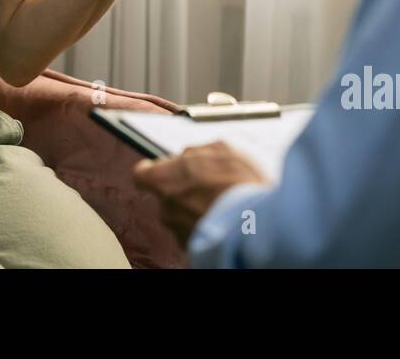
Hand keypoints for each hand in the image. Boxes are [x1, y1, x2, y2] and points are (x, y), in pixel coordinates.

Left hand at [132, 142, 271, 247]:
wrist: (258, 226)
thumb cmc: (241, 186)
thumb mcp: (223, 151)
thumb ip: (198, 151)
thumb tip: (188, 155)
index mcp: (165, 179)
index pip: (141, 175)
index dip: (153, 170)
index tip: (162, 168)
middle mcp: (166, 208)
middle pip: (166, 195)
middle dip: (183, 189)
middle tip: (209, 185)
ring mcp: (178, 230)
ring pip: (181, 215)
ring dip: (196, 208)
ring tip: (223, 203)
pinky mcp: (192, 248)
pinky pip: (194, 231)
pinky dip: (205, 225)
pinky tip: (225, 219)